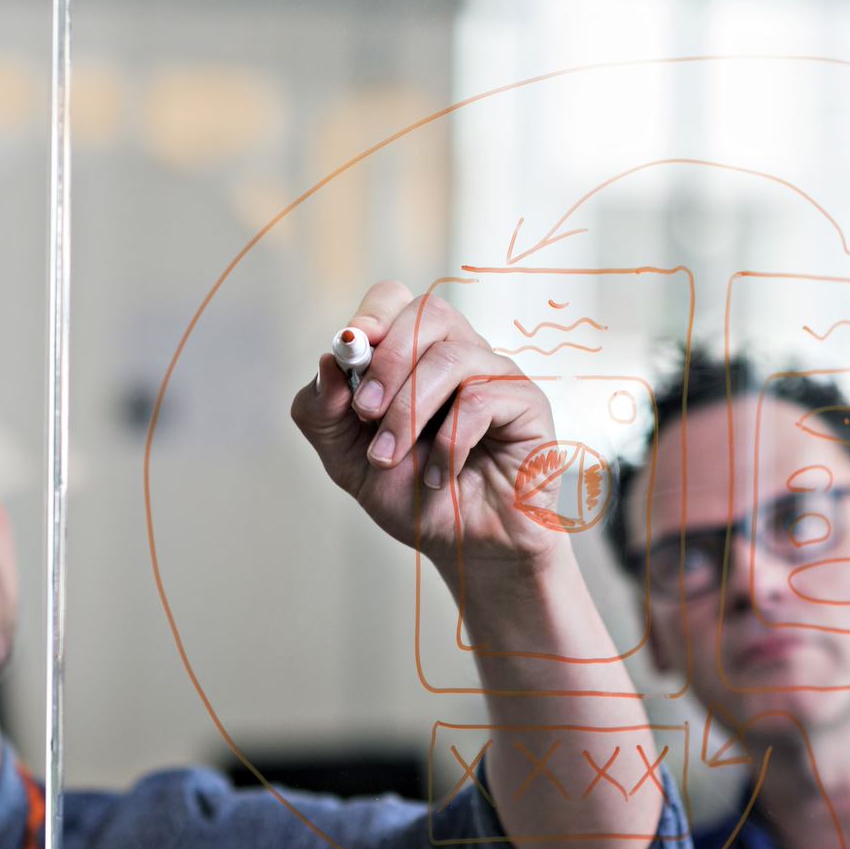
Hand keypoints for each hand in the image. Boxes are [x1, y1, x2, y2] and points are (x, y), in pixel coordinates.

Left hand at [291, 280, 568, 573]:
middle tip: (365, 412)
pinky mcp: (526, 403)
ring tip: (390, 458)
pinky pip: (482, 399)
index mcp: (414, 355)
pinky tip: (441, 476)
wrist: (463, 549)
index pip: (395, 300)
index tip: (349, 351)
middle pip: (427, 312)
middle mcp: (457, 353)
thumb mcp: (346, 460)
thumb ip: (323, 412)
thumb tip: (328, 361)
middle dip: (387, 361)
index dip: (371, 316)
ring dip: (409, 409)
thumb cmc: (412, 497)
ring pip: (452, 356)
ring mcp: (495, 374)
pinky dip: (450, 442)